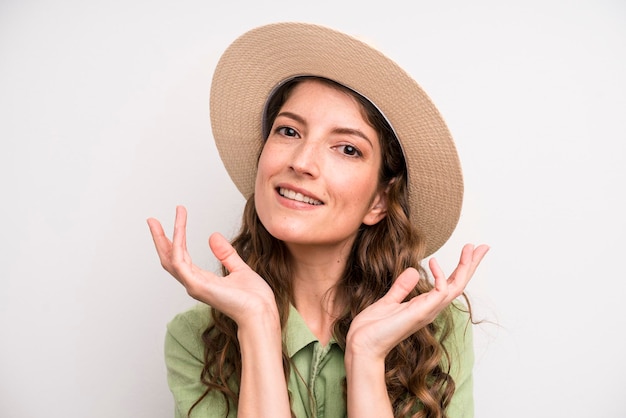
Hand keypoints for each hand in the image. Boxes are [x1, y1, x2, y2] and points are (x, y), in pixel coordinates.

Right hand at [147, 206, 277, 325]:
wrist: (261, 312)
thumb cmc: (254, 298)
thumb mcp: (240, 269)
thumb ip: (226, 254)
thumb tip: (213, 236)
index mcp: (203, 280)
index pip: (182, 258)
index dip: (175, 240)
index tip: (174, 221)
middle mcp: (194, 283)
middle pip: (169, 259)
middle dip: (160, 239)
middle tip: (152, 220)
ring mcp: (193, 285)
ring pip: (170, 258)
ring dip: (163, 237)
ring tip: (157, 221)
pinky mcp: (197, 286)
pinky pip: (180, 261)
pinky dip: (177, 244)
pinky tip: (178, 230)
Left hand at [346, 243, 489, 360]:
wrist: (362, 344)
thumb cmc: (372, 328)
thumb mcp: (388, 301)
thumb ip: (401, 288)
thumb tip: (412, 271)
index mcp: (424, 305)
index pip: (449, 284)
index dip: (460, 268)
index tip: (468, 251)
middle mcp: (431, 309)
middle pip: (459, 284)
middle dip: (471, 265)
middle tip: (482, 247)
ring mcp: (428, 311)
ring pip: (456, 287)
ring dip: (465, 266)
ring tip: (469, 248)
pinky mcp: (421, 312)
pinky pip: (440, 291)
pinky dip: (440, 275)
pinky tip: (434, 262)